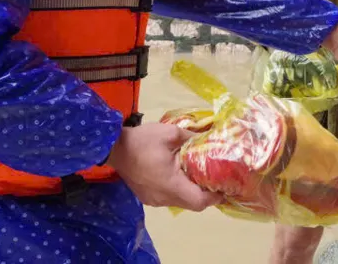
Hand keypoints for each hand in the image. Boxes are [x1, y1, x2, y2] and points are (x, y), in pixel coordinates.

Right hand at [107, 122, 223, 209]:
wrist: (113, 148)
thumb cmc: (142, 141)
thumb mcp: (171, 134)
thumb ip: (192, 138)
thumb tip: (209, 138)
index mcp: (171, 185)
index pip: (199, 201)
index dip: (215, 197)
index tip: (224, 187)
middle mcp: (163, 198)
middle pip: (191, 204)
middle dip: (205, 195)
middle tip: (215, 179)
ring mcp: (154, 200)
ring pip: (180, 202)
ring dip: (191, 192)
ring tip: (199, 175)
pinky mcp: (147, 197)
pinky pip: (168, 198)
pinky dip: (179, 191)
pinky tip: (180, 176)